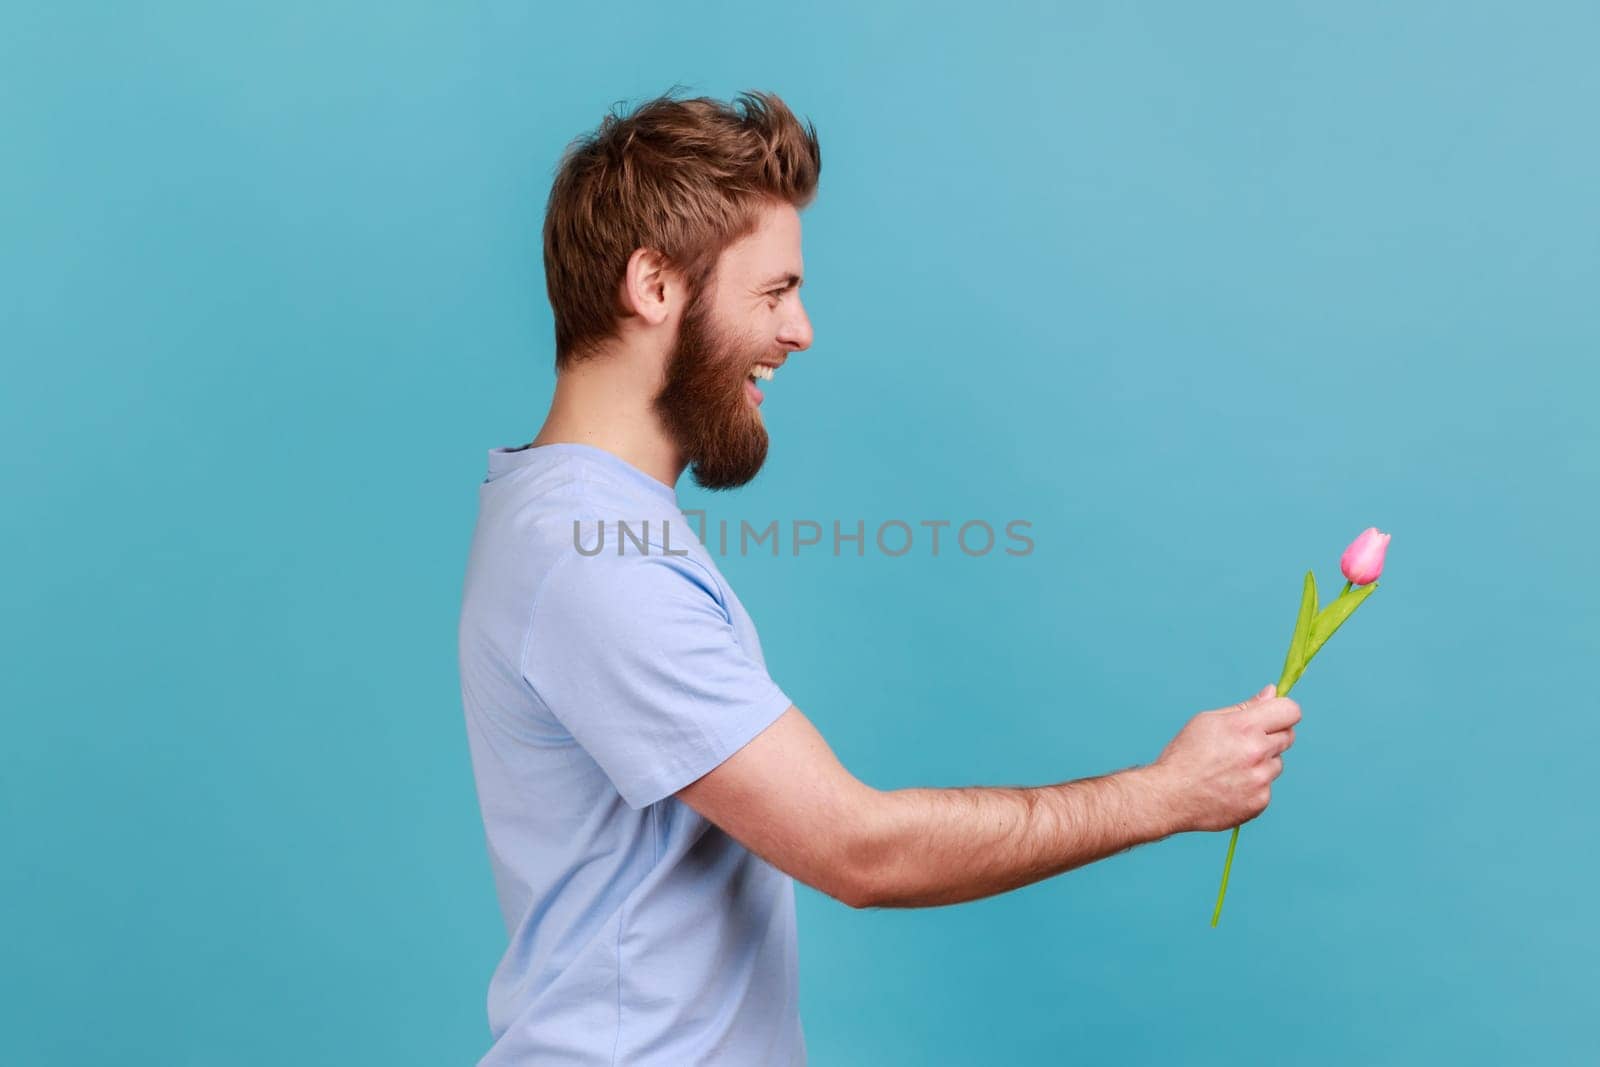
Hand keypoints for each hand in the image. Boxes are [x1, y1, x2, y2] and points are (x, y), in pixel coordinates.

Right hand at [1149, 684, 1301, 833]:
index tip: (1275, 716)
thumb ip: (1245, 707)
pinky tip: (1229, 786)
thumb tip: (1272, 692)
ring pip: (1276, 764)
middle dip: (1271, 736)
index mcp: (1244, 727)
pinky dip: (1253, 786)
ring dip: (1262, 763)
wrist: (1170, 797)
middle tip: (1244, 744)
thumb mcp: (1208, 721)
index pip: (1290, 711)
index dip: (1283, 711)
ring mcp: (1260, 779)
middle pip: (1288, 736)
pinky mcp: (1260, 802)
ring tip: (1231, 769)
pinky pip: (1266, 787)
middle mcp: (1257, 752)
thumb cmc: (1184, 755)